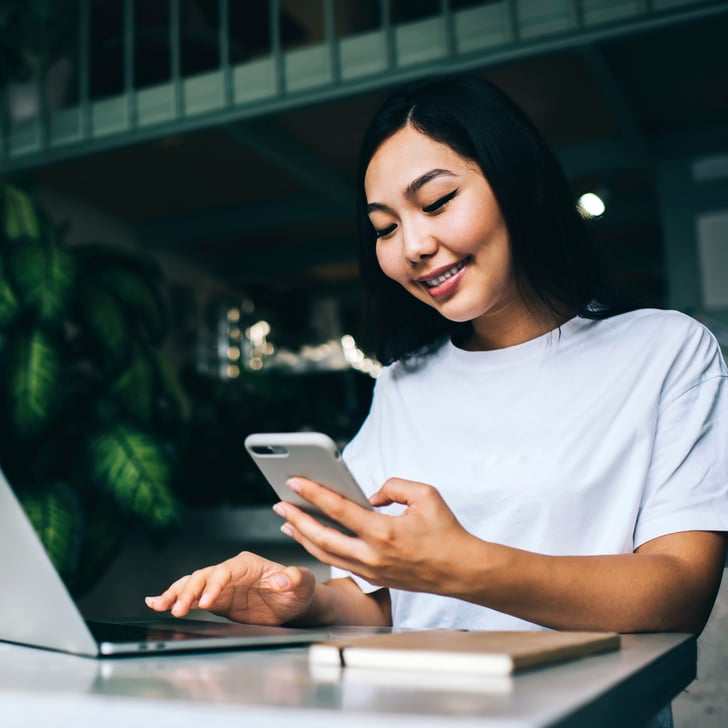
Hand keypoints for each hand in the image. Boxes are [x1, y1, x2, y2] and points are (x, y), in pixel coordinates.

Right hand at [145, 551, 316, 624]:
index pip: (225, 571)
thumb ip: (294, 578)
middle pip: (204, 576)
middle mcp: (231, 572)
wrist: (296, 604)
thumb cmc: (301, 590)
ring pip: (193, 585)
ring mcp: (222, 586)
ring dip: (176, 594)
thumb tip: (280, 579)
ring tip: (158, 604)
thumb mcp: (303, 583)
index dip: (214, 585)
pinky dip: (176, 599)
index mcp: (248, 564)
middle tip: (177, 608)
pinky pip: (193, 598)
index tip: (207, 601)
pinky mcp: (218, 600)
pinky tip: (158, 602)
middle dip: (189, 591)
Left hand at [274, 477, 473, 594]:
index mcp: (384, 532)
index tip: (294, 482)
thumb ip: (393, 486)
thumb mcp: (425, 494)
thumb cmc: (446, 531)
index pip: (338, 509)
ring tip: (287, 523)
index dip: (313, 494)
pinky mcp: (374, 579)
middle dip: (297, 520)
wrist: (462, 571)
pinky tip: (313, 539)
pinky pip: (339, 563)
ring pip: (326, 555)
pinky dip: (321, 550)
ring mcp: (371, 571)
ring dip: (304, 538)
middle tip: (279, 505)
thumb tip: (370, 496)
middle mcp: (373, 555)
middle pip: (322, 538)